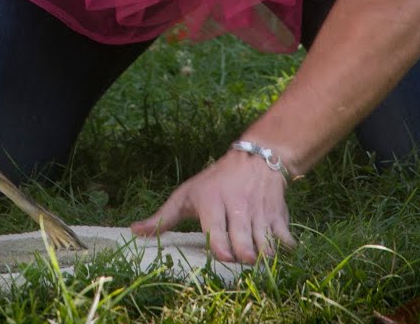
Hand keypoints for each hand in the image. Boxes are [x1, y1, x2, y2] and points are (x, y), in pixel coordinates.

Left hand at [130, 149, 296, 263]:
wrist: (256, 159)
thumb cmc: (214, 182)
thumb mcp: (186, 194)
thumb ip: (163, 218)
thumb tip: (134, 233)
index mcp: (212, 202)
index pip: (216, 228)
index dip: (220, 246)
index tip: (223, 256)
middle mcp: (237, 207)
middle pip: (242, 239)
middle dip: (244, 254)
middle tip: (241, 260)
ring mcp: (259, 212)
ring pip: (264, 241)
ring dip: (262, 255)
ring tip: (257, 259)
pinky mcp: (278, 216)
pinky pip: (284, 237)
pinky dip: (284, 248)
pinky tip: (279, 253)